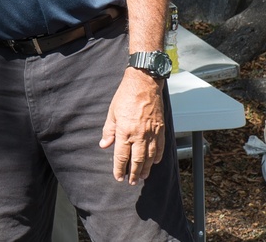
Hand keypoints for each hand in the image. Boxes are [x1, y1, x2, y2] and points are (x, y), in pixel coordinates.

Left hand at [99, 69, 166, 184]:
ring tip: (142, 176)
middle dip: (134, 173)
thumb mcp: (112, 112)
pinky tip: (154, 162)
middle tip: (132, 182)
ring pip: (149, 157)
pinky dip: (157, 156)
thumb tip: (104, 145)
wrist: (144, 83)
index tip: (118, 177)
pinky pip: (160, 147)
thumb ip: (109, 130)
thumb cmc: (126, 96)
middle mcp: (139, 135)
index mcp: (124, 131)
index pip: (121, 156)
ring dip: (146, 168)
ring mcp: (151, 133)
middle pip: (137, 160)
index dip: (119, 168)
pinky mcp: (160, 129)